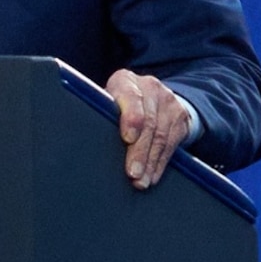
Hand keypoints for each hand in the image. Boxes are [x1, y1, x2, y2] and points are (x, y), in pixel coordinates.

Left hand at [105, 68, 194, 187]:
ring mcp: (168, 100)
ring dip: (150, 162)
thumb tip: (79, 136)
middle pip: (147, 123)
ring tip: (140, 181)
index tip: (127, 139)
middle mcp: (149, 87)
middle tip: (132, 173)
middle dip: (139, 151)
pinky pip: (171, 143)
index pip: (131, 98)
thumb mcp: (108, 100)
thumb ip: (100, 113)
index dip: (131, 119)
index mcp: (124, 80)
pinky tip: (152, 176)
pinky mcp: (181, 116)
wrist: (155, 95)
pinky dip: (161, 162)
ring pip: (161, 136)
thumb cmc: (118, 103)